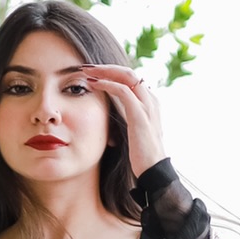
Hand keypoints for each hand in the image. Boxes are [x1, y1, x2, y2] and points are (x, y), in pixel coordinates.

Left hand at [78, 64, 165, 182]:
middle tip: (86, 67)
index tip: (92, 73)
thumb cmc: (141, 155)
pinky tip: (94, 84)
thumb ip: (126, 117)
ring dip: (104, 71)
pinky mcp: (141, 115)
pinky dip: (107, 84)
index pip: (130, 78)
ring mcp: (148, 106)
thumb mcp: (132, 131)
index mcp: (150, 103)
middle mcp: (151, 100)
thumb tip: (110, 112)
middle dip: (106, 67)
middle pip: (128, 72)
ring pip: (126, 75)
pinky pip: (124, 90)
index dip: (111, 72)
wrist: (153, 172)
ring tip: (87, 71)